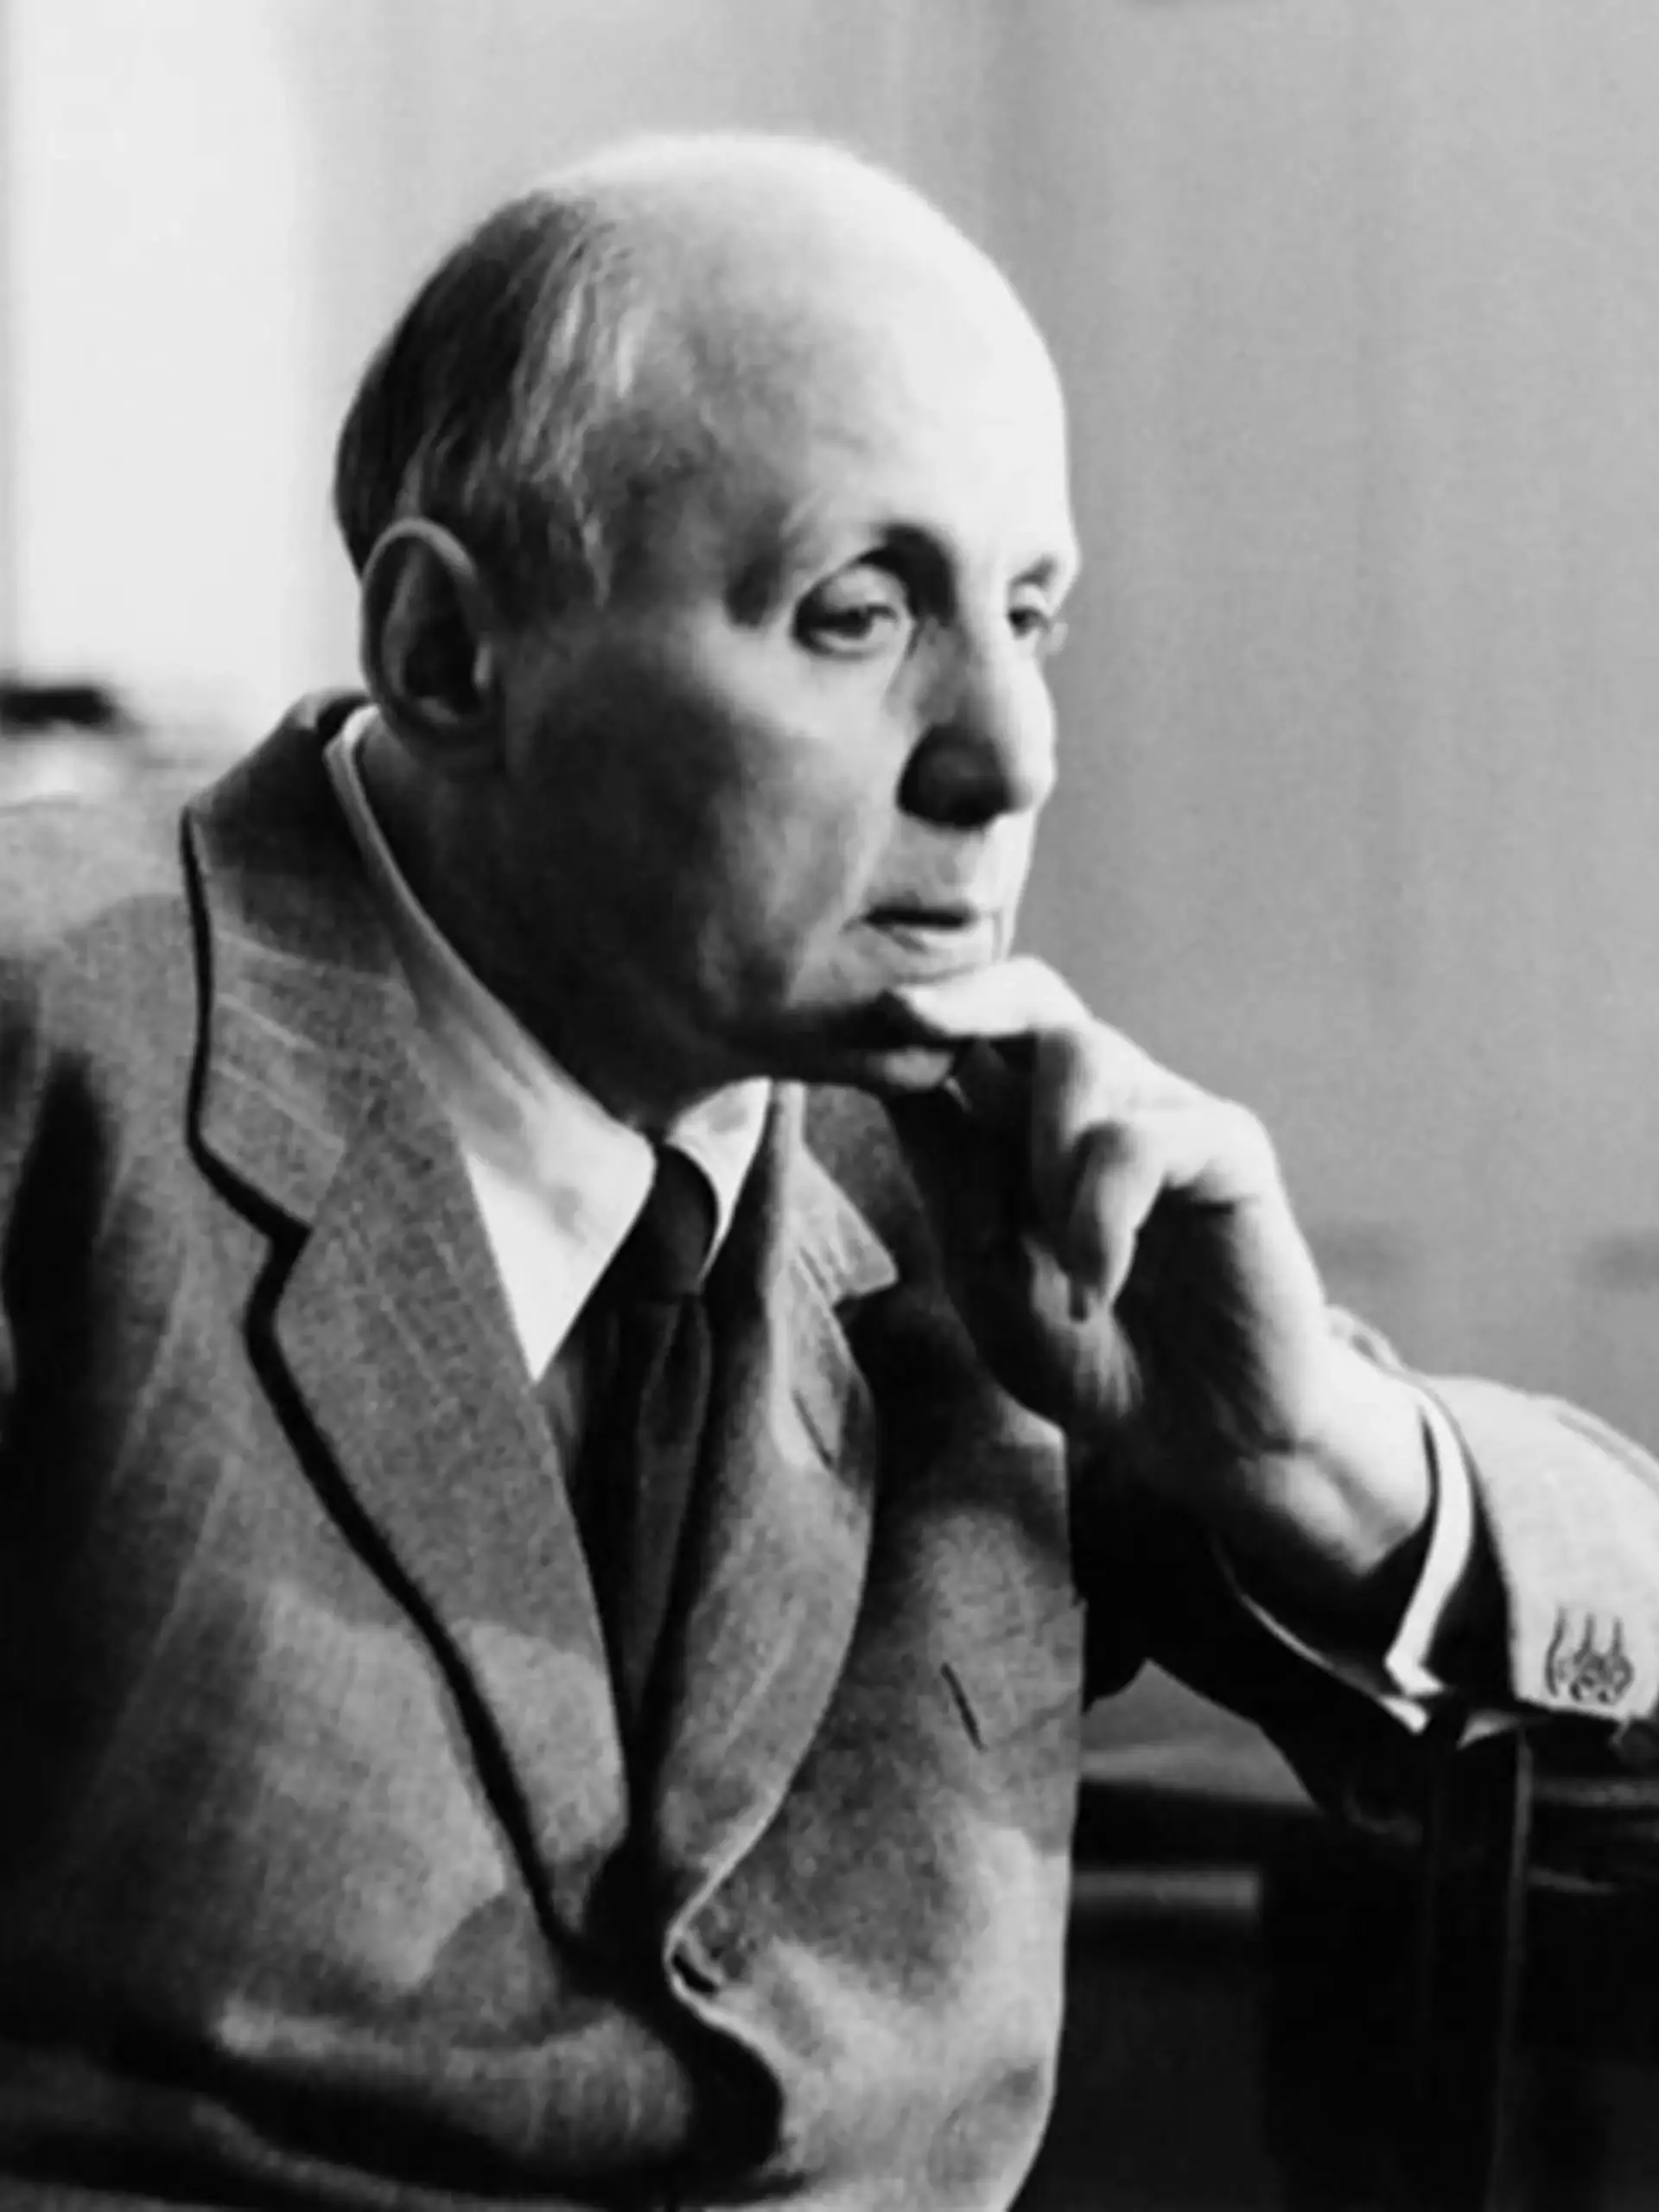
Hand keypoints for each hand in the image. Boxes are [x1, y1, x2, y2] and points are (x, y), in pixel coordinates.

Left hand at [883, 957, 1430, 1596]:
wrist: (1199, 1433)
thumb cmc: (1089, 1353)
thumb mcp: (986, 1273)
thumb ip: (950, 1179)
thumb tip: (893, 1079)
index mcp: (1031, 1121)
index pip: (972, 1031)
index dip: (912, 1016)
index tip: (846, 1016)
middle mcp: (1101, 1099)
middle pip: (1033, 993)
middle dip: (963, 993)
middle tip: (896, 1011)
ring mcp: (1169, 1111)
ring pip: (1081, 1054)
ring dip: (1039, 1155)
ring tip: (1047, 1255)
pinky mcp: (1229, 1147)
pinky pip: (1140, 1140)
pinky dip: (1097, 1219)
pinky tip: (1094, 1288)